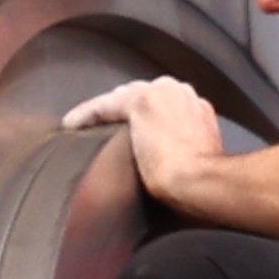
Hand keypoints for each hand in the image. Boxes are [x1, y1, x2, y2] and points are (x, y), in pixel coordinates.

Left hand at [60, 75, 229, 208]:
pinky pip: (103, 106)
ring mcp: (161, 95)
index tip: (135, 132)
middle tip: (108, 128)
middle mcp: (182, 94)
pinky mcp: (140, 104)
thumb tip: (175, 163)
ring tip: (89, 126)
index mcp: (200, 109)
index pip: (166, 104)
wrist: (204, 183)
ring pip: (122, 97)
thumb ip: (190, 151)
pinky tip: (72, 125)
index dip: (147, 118)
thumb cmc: (207, 184)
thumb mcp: (204, 161)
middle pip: (142, 94)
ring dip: (106, 112)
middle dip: (125, 108)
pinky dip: (85, 116)